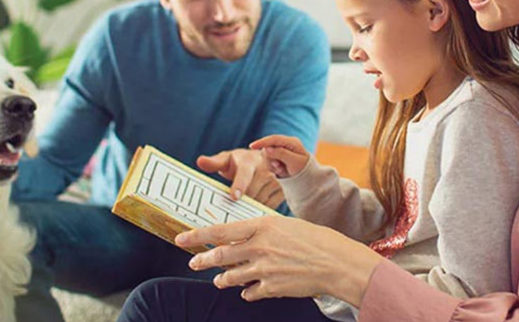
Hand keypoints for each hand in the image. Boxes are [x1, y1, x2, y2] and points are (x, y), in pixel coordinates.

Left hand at [175, 215, 383, 304]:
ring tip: (218, 280)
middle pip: (220, 255)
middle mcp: (260, 246)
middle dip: (203, 259)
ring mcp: (264, 268)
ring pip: (231, 276)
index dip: (198, 235)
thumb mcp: (287, 225)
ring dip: (222, 278)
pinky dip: (246, 292)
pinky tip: (247, 291)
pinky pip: (250, 292)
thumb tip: (244, 238)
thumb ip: (263, 232)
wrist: (337, 262)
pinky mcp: (272, 287)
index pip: (221, 230)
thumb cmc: (316, 239)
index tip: (181, 238)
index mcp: (263, 225)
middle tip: (194, 261)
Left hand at [196, 149, 284, 208]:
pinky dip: (260, 211)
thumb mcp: (226, 160)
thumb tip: (200, 161)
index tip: (234, 197)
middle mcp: (265, 169)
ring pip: (260, 201)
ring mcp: (276, 179)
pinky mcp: (283, 189)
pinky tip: (253, 212)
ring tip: (242, 212)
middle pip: (252, 193)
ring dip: (251, 208)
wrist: (262, 160)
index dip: (239, 185)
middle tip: (231, 212)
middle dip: (241, 203)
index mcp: (248, 161)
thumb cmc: (239, 162)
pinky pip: (269, 205)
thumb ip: (214, 162)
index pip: (244, 174)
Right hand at [249, 135, 309, 177]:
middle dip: (271, 159)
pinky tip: (281, 171)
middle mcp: (285, 144)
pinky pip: (269, 162)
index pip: (274, 139)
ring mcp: (281, 151)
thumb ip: (281, 153)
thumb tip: (267, 148)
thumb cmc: (304, 170)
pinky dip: (273, 168)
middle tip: (279, 167)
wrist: (307, 179)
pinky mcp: (278, 158)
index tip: (252, 146)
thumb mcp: (294, 162)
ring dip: (272, 165)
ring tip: (282, 170)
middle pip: (268, 147)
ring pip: (267, 155)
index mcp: (292, 142)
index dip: (262, 142)